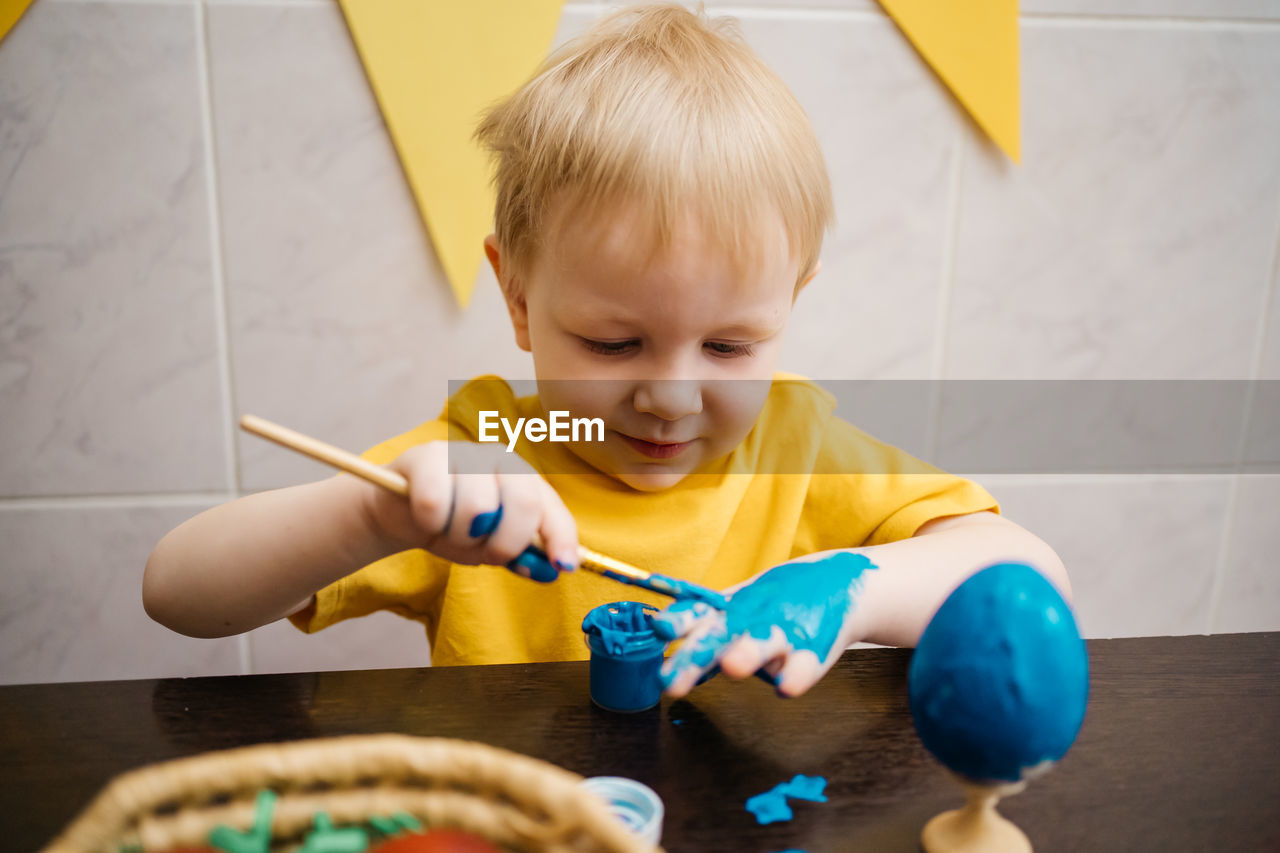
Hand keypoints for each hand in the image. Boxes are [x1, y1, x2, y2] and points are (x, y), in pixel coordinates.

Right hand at [366, 441, 578, 581]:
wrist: (401, 511)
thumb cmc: (454, 527)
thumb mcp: (491, 546)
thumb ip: (523, 556)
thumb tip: (554, 570)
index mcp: (524, 480)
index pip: (551, 508)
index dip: (561, 538)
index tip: (563, 567)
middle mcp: (501, 459)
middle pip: (523, 503)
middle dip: (506, 543)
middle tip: (486, 555)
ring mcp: (465, 453)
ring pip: (478, 508)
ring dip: (461, 537)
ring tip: (450, 532)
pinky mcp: (427, 456)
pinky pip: (436, 503)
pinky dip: (431, 524)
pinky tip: (426, 519)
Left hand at [653, 551, 877, 696]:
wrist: (844, 584)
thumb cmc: (782, 601)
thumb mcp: (741, 606)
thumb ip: (705, 628)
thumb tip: (667, 651)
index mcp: (732, 607)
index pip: (698, 613)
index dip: (679, 620)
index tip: (659, 628)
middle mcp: (753, 619)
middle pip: (719, 636)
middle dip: (695, 657)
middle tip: (670, 682)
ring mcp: (783, 632)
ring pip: (761, 645)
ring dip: (746, 654)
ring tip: (731, 666)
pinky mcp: (814, 651)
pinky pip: (801, 668)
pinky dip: (794, 677)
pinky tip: (785, 687)